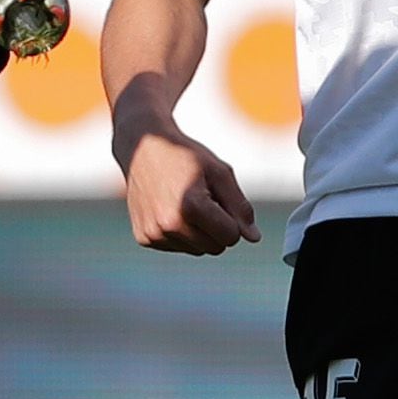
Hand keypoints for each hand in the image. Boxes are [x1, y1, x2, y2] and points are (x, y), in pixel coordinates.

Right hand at [125, 128, 259, 253]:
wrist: (142, 148)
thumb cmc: (185, 157)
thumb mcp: (220, 172)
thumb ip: (240, 206)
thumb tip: (254, 239)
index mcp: (190, 207)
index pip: (231, 237)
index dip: (233, 219)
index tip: (221, 199)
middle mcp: (168, 225)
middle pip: (215, 248)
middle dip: (217, 228)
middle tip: (204, 199)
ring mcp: (154, 234)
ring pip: (198, 250)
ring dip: (199, 232)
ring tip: (186, 202)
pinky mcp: (144, 238)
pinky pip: (178, 247)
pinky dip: (181, 233)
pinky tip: (171, 209)